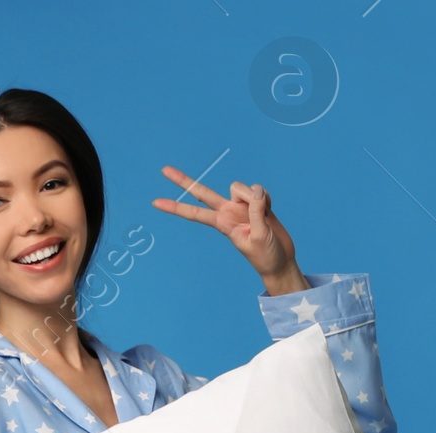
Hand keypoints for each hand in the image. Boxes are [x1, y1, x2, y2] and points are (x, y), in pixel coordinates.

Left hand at [152, 168, 307, 294]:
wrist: (280, 260)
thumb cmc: (266, 255)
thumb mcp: (259, 236)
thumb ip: (257, 212)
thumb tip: (256, 192)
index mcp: (223, 223)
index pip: (194, 213)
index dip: (176, 207)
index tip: (155, 203)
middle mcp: (228, 211)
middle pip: (202, 193)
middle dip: (184, 181)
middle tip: (163, 170)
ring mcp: (241, 205)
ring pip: (241, 186)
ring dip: (255, 197)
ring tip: (264, 214)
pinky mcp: (255, 202)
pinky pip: (259, 189)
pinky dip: (267, 199)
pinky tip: (270, 211)